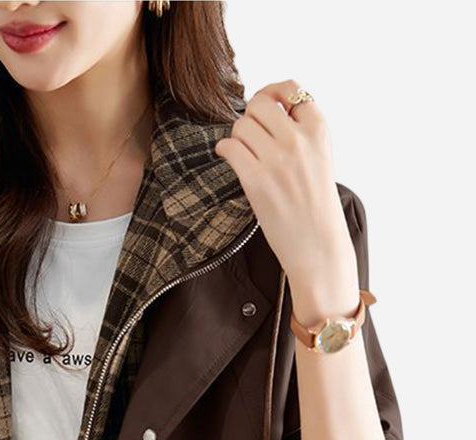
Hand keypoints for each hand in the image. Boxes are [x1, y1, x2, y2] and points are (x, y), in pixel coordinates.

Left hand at [215, 79, 360, 324]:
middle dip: (251, 117)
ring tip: (245, 153)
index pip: (292, 89)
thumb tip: (266, 105)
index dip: (275, 96)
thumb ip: (301, 129)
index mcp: (318, 130)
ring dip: (237, 137)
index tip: (270, 112)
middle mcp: (298, 140)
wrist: (317, 244)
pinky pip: (229, 148)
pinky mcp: (256, 181)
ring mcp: (277, 160)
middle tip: (253, 136)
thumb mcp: (321, 156)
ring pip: (241, 125)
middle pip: (259, 104)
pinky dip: (225, 150)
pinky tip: (230, 158)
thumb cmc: (315, 202)